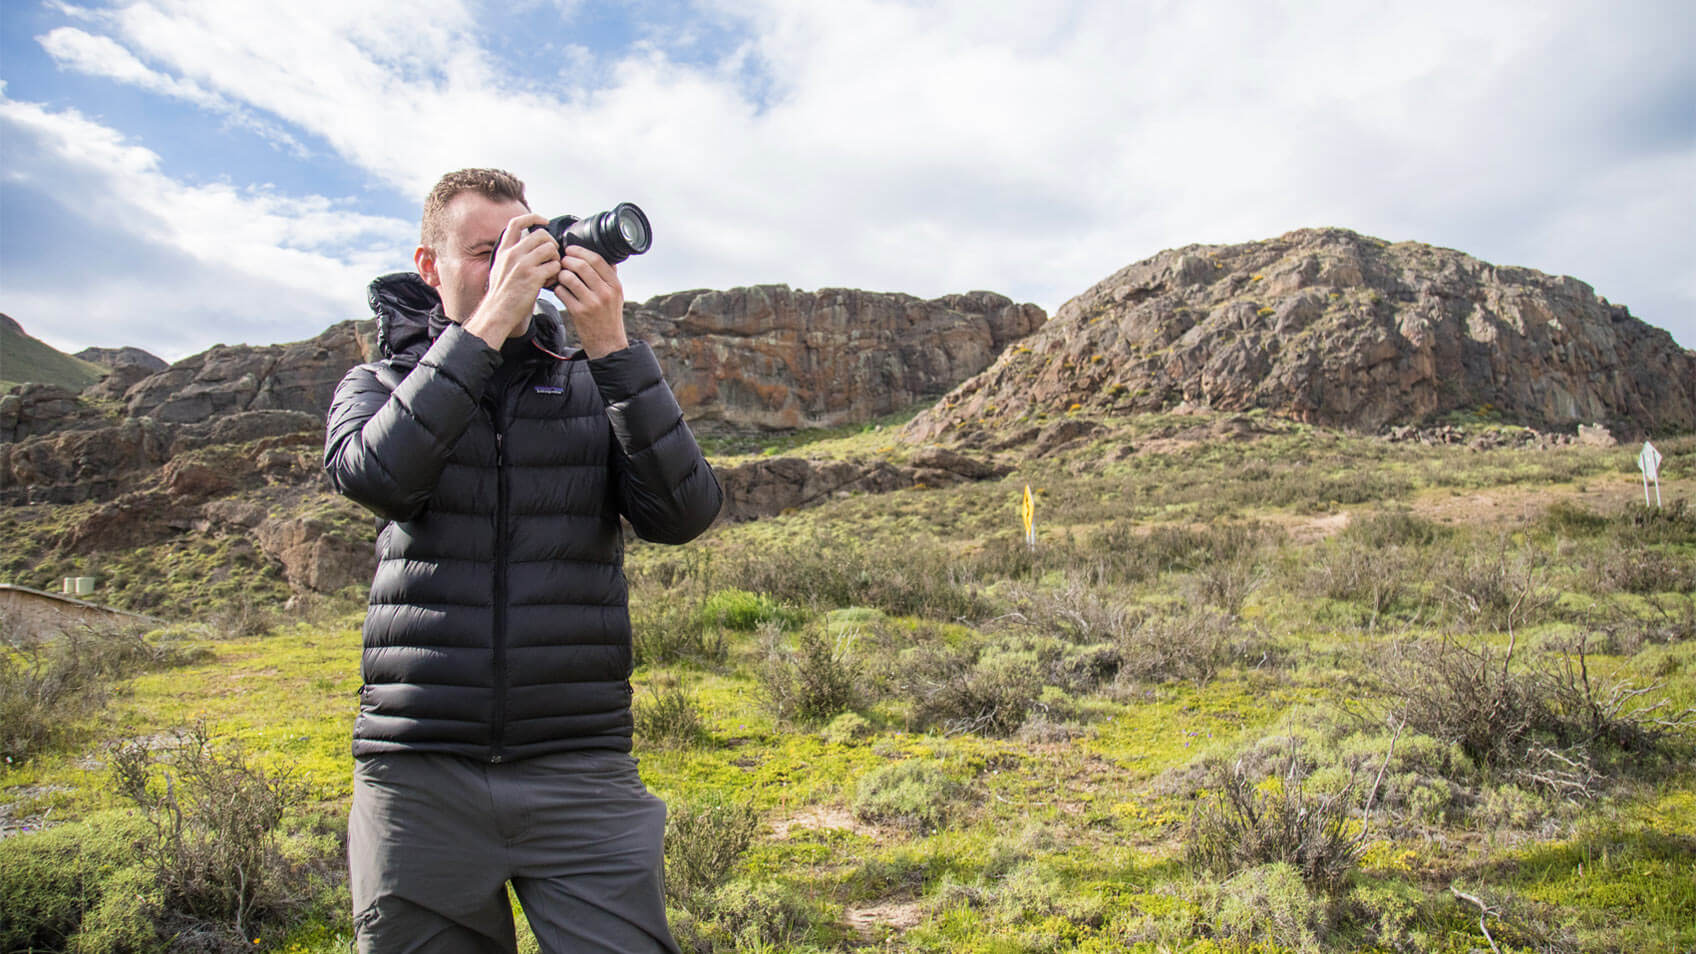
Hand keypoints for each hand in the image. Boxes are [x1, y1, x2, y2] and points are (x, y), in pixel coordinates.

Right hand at [463, 213, 558, 348]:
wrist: (498, 312)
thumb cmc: (501, 294)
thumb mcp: (499, 268)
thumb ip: (511, 255)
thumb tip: (527, 246)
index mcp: (504, 250)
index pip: (516, 223)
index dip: (533, 217)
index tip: (544, 221)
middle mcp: (513, 254)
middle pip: (541, 234)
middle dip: (551, 243)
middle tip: (552, 256)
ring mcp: (523, 265)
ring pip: (550, 249)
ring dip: (556, 259)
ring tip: (550, 271)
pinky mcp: (533, 277)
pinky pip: (555, 266)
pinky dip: (556, 273)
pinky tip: (549, 281)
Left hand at [552, 245, 628, 358]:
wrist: (607, 343)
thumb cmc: (609, 317)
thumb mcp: (617, 295)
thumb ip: (610, 276)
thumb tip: (601, 254)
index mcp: (615, 285)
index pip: (597, 259)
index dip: (580, 251)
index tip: (571, 249)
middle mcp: (605, 293)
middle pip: (581, 266)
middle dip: (567, 260)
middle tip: (562, 261)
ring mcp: (591, 303)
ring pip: (569, 278)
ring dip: (561, 274)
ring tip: (561, 276)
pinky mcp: (578, 312)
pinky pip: (562, 292)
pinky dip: (558, 288)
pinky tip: (561, 290)